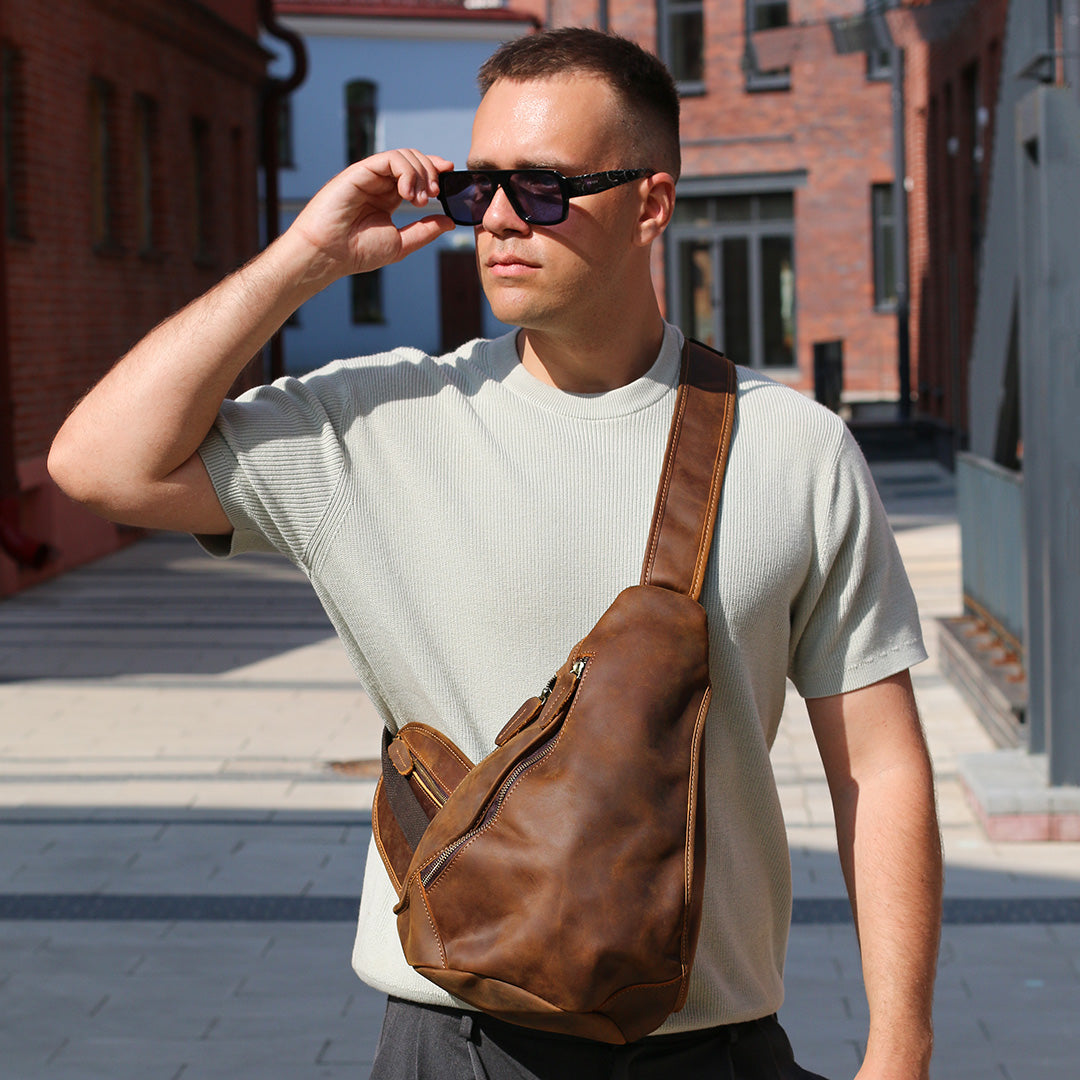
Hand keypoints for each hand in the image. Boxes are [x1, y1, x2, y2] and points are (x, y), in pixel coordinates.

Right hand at [286, 149, 454, 283]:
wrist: (328, 253)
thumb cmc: (358, 252)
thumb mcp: (401, 243)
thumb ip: (425, 230)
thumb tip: (449, 221)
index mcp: (389, 198)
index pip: (417, 175)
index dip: (435, 173)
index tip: (450, 180)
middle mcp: (380, 183)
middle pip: (415, 161)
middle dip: (431, 173)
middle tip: (434, 195)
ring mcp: (370, 175)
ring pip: (405, 156)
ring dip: (420, 173)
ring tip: (418, 199)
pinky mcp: (360, 171)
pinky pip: (390, 158)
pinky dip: (406, 171)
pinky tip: (407, 193)